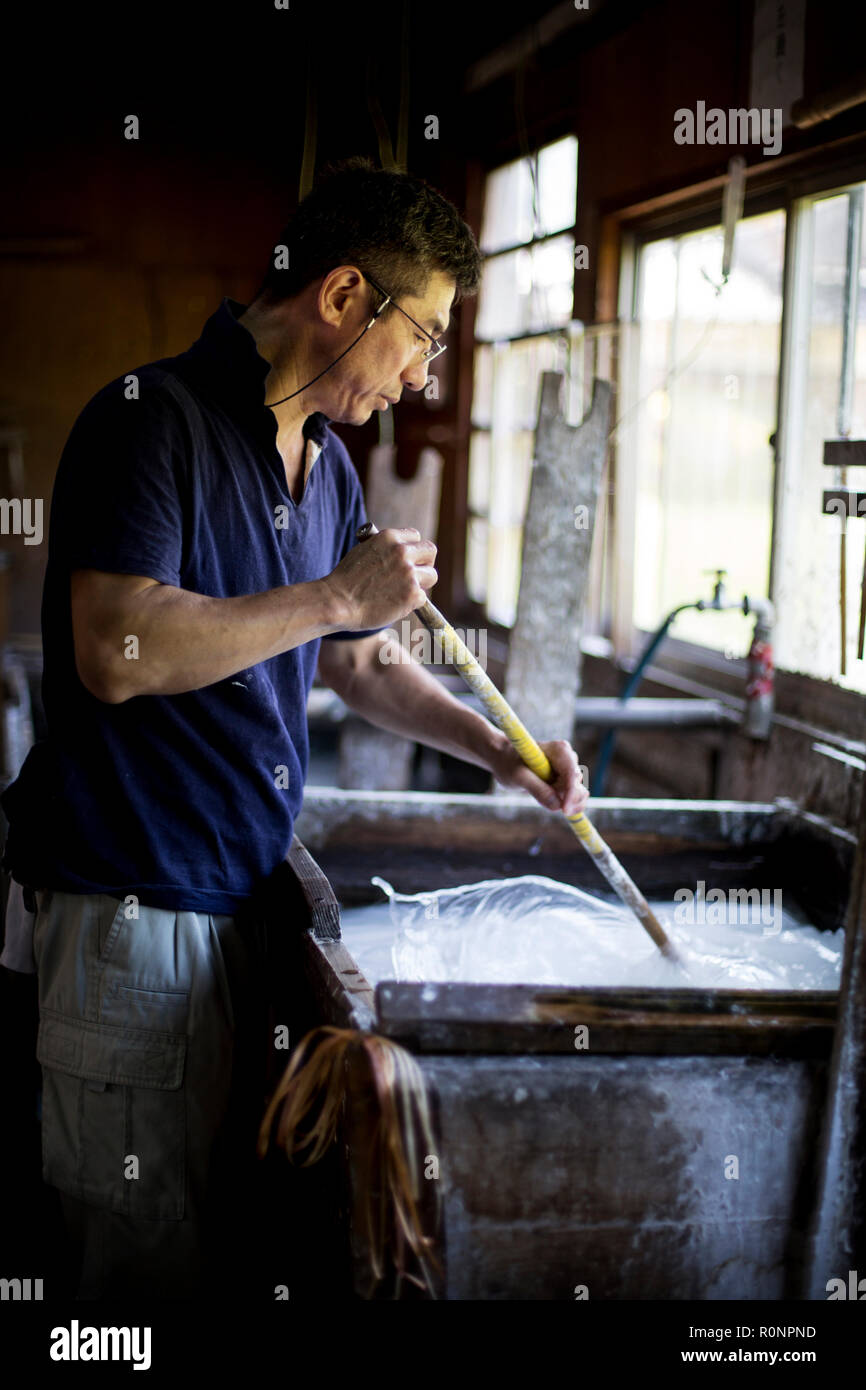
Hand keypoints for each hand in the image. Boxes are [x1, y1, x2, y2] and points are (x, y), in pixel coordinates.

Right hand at [322, 528, 437, 630]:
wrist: (337, 602)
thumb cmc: (345, 581)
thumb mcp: (363, 550)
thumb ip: (384, 549)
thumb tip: (398, 553)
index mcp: (389, 537)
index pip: (415, 537)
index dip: (412, 550)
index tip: (406, 561)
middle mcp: (402, 551)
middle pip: (430, 551)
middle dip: (424, 563)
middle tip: (415, 575)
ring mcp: (409, 573)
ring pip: (431, 576)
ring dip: (421, 584)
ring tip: (404, 592)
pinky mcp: (412, 594)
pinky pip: (423, 598)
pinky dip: (412, 603)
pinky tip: (395, 605)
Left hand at [491, 738, 588, 815]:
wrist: (503, 760)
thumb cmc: (508, 763)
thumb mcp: (518, 776)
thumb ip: (537, 789)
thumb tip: (557, 806)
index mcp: (560, 750)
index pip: (572, 775)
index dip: (571, 794)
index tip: (564, 810)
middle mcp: (568, 758)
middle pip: (578, 785)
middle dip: (567, 799)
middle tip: (546, 804)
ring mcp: (567, 770)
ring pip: (577, 794)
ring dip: (562, 801)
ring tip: (538, 792)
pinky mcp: (564, 780)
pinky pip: (571, 798)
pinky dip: (562, 803)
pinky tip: (548, 801)